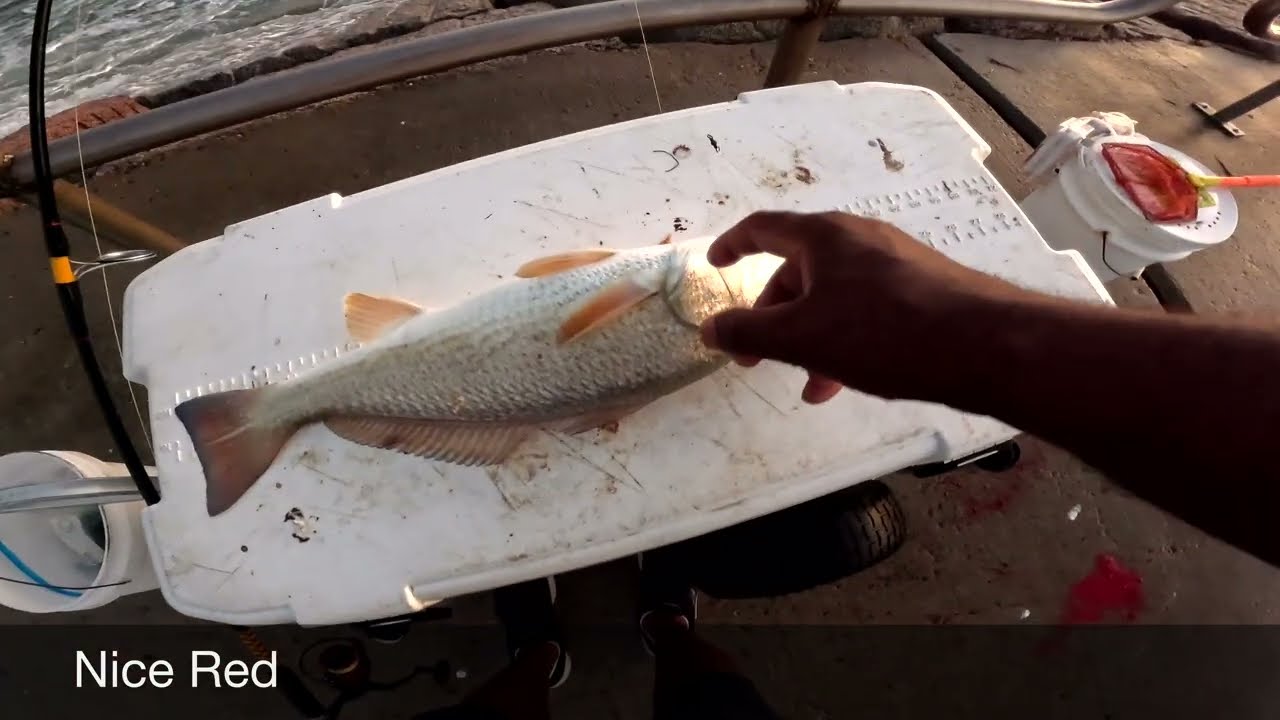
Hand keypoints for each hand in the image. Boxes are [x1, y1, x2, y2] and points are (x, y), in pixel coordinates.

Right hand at [700, 211, 1032, 403]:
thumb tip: (709, 329)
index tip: (715, 266)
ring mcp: (895, 261)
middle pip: (798, 270)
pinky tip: (851, 379)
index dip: (733, 246)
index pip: (763, 228)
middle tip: (757, 359)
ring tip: (811, 384)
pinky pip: (866, 308)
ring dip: (810, 337)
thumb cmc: (883, 333)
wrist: (985, 345)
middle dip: (772, 317)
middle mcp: (859, 238)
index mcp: (824, 236)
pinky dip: (845, 338)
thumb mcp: (802, 338)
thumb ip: (749, 333)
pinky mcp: (923, 288)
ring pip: (833, 295)